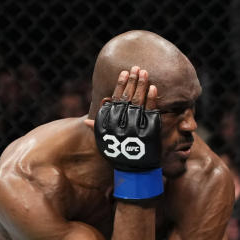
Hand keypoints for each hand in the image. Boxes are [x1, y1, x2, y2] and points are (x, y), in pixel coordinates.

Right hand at [90, 66, 163, 199]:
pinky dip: (152, 100)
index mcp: (112, 124)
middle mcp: (123, 124)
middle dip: (133, 81)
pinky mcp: (150, 132)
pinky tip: (154, 88)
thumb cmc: (119, 156)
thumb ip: (98, 129)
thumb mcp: (106, 142)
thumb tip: (85, 122)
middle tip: (137, 67)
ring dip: (142, 86)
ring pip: (140, 102)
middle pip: (128, 97)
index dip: (120, 85)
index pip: (115, 99)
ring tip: (145, 72)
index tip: (123, 72)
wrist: (135, 172)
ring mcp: (137, 127)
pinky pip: (152, 113)